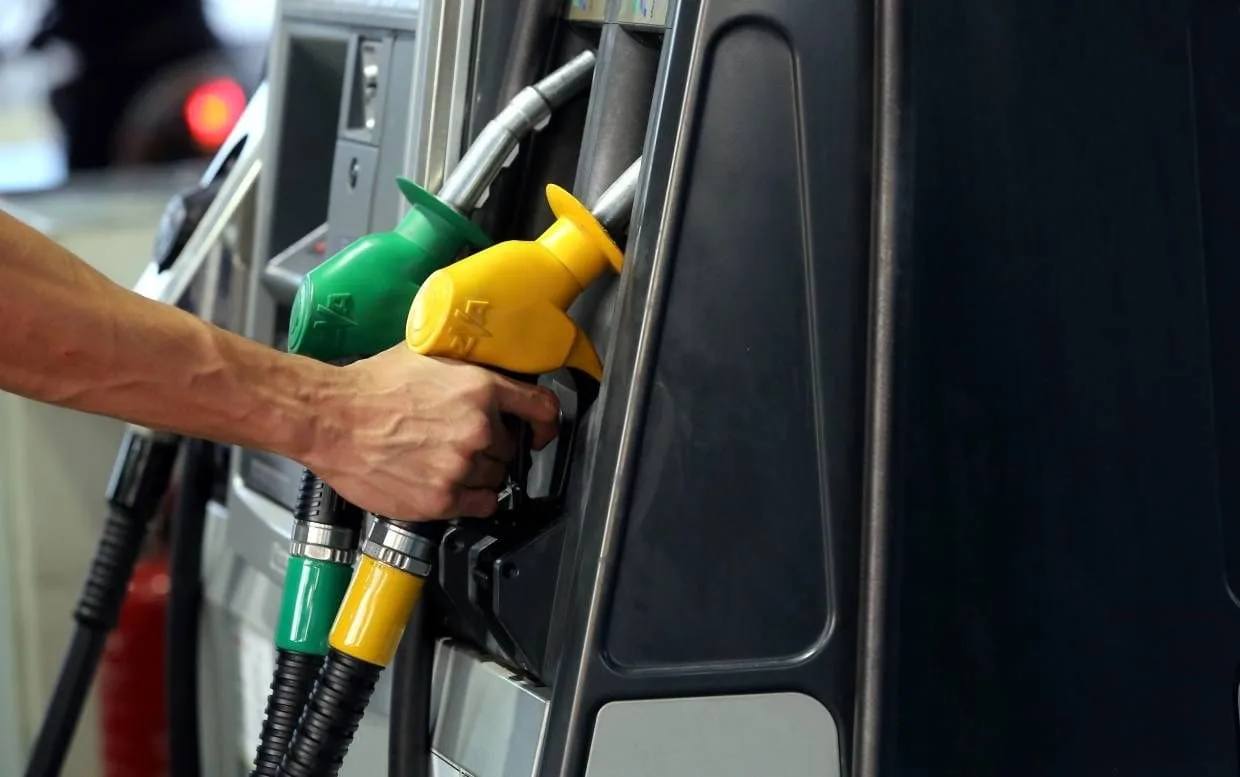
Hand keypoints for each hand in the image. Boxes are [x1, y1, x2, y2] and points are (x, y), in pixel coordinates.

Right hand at [304, 345, 559, 519]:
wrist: (331, 419)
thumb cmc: (369, 386)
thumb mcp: (428, 357)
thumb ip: (466, 370)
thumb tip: (487, 373)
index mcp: (480, 388)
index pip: (541, 408)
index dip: (544, 423)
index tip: (539, 432)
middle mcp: (478, 429)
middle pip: (511, 448)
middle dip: (492, 446)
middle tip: (459, 441)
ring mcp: (460, 466)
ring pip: (495, 478)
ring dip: (479, 473)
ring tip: (443, 461)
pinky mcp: (441, 498)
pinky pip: (480, 506)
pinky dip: (471, 499)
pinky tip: (450, 485)